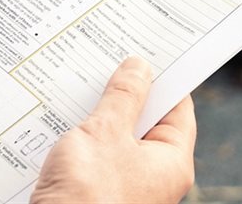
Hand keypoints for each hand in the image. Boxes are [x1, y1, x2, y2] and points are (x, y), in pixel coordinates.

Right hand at [31, 57, 195, 203]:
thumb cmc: (86, 197)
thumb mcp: (105, 133)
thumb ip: (123, 97)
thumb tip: (138, 68)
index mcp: (172, 163)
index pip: (178, 109)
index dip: (164, 78)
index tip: (147, 52)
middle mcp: (155, 180)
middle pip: (147, 123)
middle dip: (125, 95)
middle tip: (108, 64)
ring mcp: (127, 190)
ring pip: (118, 140)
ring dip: (99, 117)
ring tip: (81, 89)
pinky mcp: (99, 196)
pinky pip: (97, 158)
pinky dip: (84, 139)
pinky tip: (63, 123)